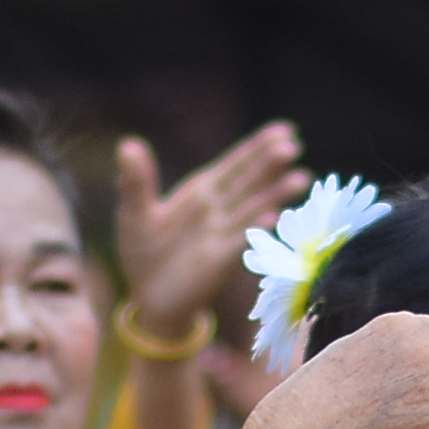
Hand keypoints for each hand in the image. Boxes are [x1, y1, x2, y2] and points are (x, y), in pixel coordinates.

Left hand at [117, 121, 305, 337]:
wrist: (149, 298)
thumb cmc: (144, 251)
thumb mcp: (134, 212)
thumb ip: (135, 181)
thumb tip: (128, 144)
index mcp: (201, 191)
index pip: (234, 165)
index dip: (257, 148)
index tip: (283, 130)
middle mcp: (219, 209)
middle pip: (249, 182)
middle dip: (269, 164)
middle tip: (292, 145)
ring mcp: (223, 234)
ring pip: (253, 209)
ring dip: (275, 194)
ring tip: (301, 178)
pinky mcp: (220, 259)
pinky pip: (240, 240)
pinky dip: (255, 229)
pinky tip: (273, 217)